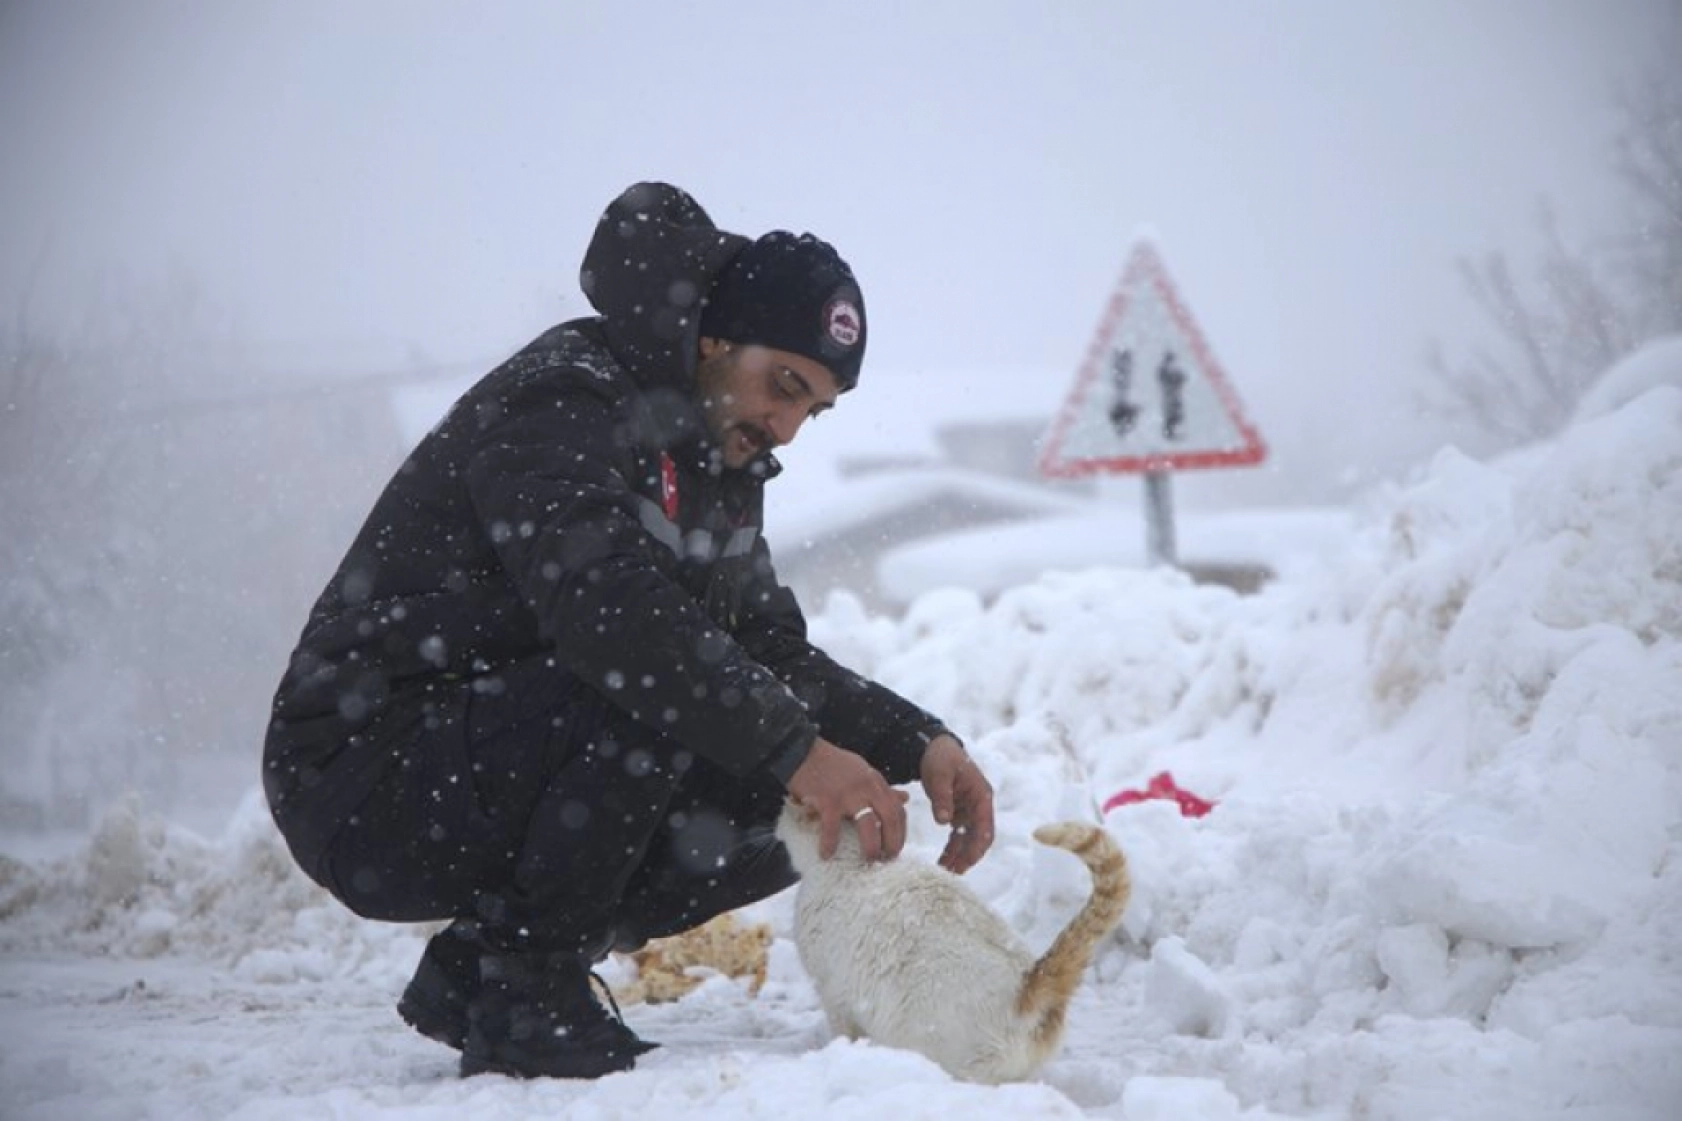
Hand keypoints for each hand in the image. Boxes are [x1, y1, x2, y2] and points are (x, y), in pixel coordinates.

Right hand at [785, 737, 908, 862]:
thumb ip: (882, 787)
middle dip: (893, 841)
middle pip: (890, 818)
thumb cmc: (831, 763)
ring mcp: (848, 794)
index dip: (901, 831)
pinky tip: (826, 854)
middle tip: (887, 858)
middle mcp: (867, 787)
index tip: (897, 846)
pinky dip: (829, 844)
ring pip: (868, 825)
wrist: (802, 752)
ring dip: (871, 846)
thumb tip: (905, 798)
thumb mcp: (863, 771)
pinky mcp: (828, 801)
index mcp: (875, 781)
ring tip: (869, 860)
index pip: (898, 808)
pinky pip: (832, 828)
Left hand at [919, 733, 994, 872]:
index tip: (966, 862)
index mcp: (981, 795)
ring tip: (946, 872)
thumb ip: (942, 797)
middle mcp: (979, 805)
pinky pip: (958, 835)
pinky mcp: (959, 812)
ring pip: (968, 839)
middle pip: (979, 837)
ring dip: (959, 855)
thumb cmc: (941, 758)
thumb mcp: (939, 775)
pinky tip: (943, 860)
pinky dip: (952, 847)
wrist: (935, 748)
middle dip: (968, 856)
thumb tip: (943, 821)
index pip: (985, 827)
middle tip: (954, 874)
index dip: (977, 847)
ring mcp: (970, 810)